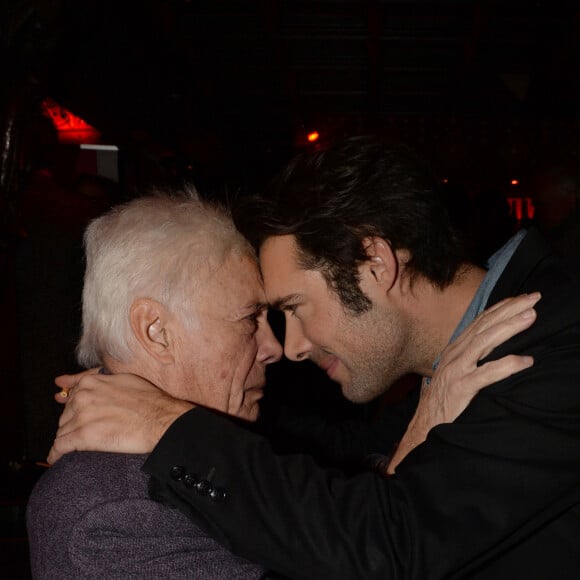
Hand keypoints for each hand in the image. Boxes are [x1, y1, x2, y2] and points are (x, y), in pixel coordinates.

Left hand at [47, 371, 193, 463]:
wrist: (161, 419)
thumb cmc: (149, 399)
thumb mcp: (123, 378)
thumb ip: (99, 378)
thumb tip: (77, 380)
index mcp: (91, 382)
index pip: (71, 393)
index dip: (71, 404)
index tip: (61, 404)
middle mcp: (82, 397)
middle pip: (66, 414)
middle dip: (73, 422)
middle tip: (87, 429)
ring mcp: (82, 417)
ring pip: (62, 430)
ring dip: (68, 438)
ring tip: (75, 445)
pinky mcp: (84, 436)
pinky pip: (60, 447)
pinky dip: (56, 454)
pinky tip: (57, 458)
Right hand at [387, 292, 539, 473]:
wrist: (425, 424)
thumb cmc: (444, 398)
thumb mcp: (456, 369)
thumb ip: (471, 355)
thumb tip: (493, 342)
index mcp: (455, 348)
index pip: (481, 321)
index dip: (501, 307)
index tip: (523, 297)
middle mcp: (455, 354)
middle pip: (485, 326)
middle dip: (510, 310)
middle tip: (534, 298)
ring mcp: (457, 369)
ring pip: (485, 343)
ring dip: (509, 328)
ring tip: (531, 318)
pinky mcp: (461, 388)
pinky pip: (486, 374)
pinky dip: (507, 365)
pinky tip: (526, 361)